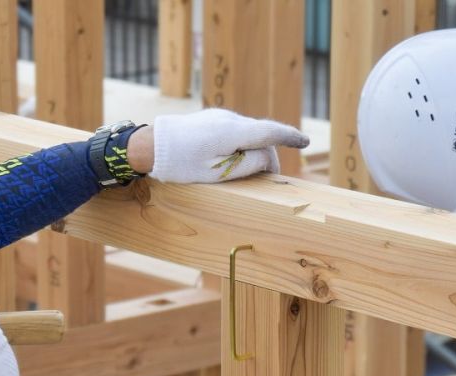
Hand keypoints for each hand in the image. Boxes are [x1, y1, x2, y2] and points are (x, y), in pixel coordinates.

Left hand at [144, 108, 307, 182]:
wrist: (149, 146)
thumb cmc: (181, 164)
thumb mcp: (218, 173)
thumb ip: (247, 165)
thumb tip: (268, 157)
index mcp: (234, 131)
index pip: (271, 132)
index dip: (290, 137)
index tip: (305, 142)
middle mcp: (230, 119)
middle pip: (260, 135)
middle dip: (267, 155)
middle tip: (269, 179)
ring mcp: (219, 116)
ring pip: (247, 134)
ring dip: (251, 151)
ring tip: (245, 172)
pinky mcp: (210, 119)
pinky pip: (234, 132)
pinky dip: (240, 145)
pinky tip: (230, 160)